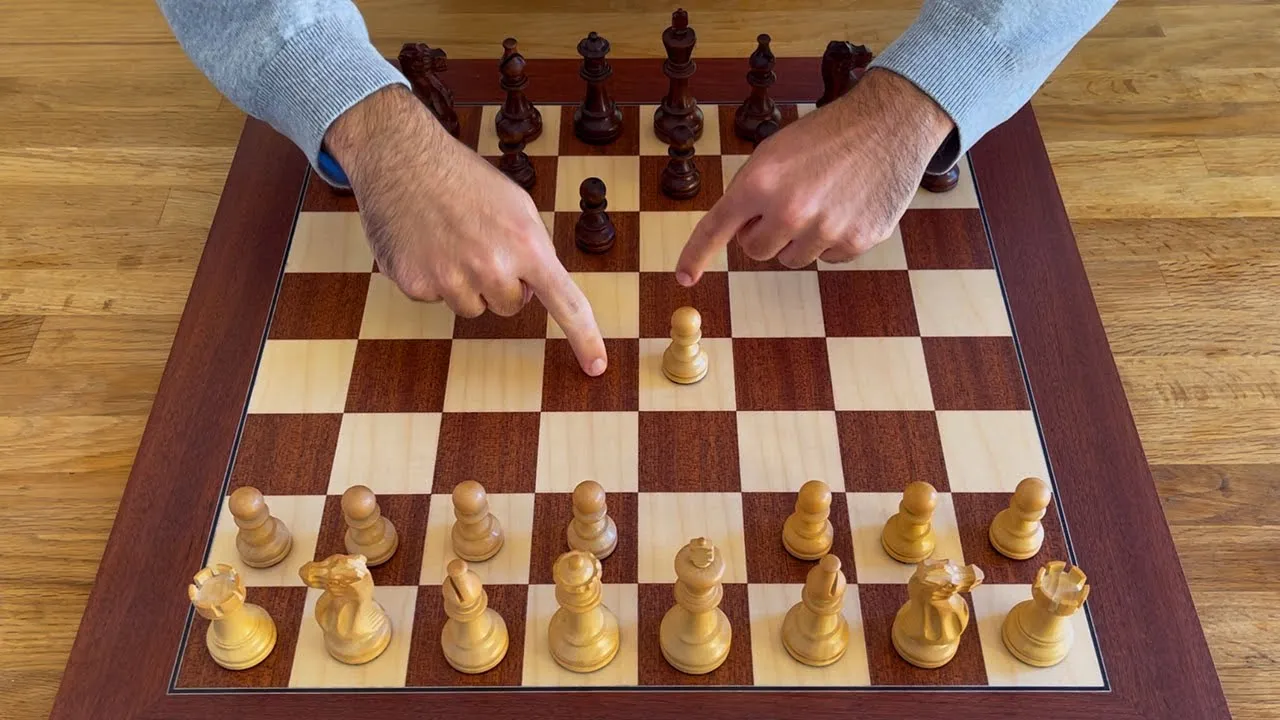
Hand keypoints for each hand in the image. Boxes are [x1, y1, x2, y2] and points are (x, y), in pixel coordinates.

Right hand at [325, 85, 606, 375]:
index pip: (566, 302)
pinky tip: (424, 243)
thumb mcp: (517, 205)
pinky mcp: (416, 284)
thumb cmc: (463, 178)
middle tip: (480, 244)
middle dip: (501, 284)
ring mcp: (451, 278)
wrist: (402, 156)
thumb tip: (536, 288)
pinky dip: (431, 275)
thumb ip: (533, 248)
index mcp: (527, 244)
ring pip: (472, 308)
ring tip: (450, 240)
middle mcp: (492, 267)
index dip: (584, 337)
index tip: (597, 366)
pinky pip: (436, 298)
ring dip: (465, 283)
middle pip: (510, 307)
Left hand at [676, 68, 953, 282]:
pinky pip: (827, 258)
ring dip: (798, 238)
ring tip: (821, 201)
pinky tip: (846, 207)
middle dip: (764, 233)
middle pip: (755, 251)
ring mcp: (825, 231)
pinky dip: (831, 239)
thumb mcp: (775, 152)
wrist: (890, 124)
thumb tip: (736, 233)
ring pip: (792, 258)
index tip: (684, 277)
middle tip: (786, 205)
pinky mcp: (856, 242)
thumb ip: (750, 191)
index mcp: (761, 182)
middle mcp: (790, 211)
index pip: (717, 228)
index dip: (696, 255)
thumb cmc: (827, 135)